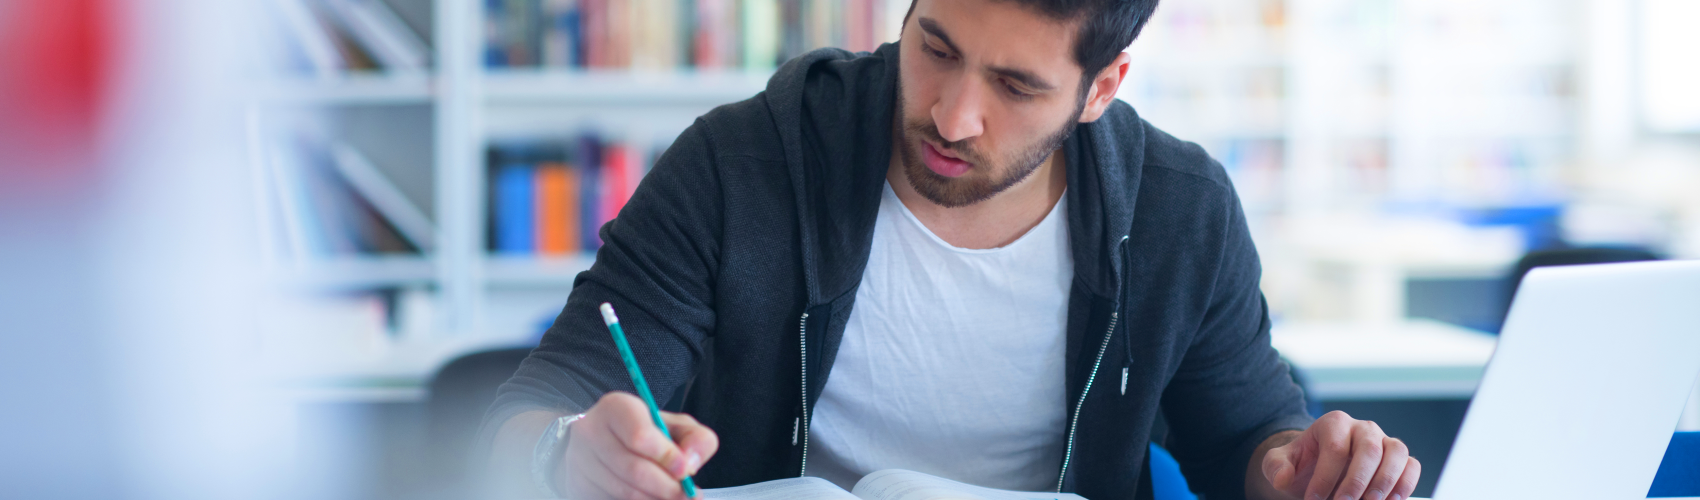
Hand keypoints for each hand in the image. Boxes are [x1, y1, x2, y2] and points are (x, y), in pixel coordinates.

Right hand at [558, 392, 719, 499]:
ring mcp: (578, 461)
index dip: (667, 457)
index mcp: (615, 408)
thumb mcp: (675, 425)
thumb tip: (690, 464)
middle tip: (686, 494)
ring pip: (623, 491)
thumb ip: (695, 438)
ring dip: (654, 499)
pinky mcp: (576, 485)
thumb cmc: (646, 432)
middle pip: (634, 470)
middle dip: (667, 487)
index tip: (686, 471)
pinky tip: (650, 497)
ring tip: (671, 496)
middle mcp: (590, 431)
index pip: (640, 436)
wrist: (602, 441)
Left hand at [1262, 411, 1419, 499]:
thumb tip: (1283, 478)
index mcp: (1333, 423)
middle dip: (1357, 482)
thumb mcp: (1278, 463)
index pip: (1335, 448)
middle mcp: (1363, 428)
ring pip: (1397, 452)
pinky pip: (1412, 466)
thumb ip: (1275, 466)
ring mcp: (1384, 441)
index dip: (1325, 477)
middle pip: (1369, 448)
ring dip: (1386, 483)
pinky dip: (1406, 484)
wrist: (1317, 470)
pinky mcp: (1399, 459)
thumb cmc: (1300, 465)